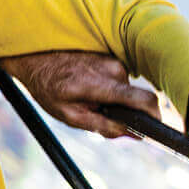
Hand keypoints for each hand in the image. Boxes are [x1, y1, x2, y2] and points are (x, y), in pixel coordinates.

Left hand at [0, 50, 159, 138]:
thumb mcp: (69, 115)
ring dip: (111, 98)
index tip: (155, 127)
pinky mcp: (110, 55)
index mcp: (101, 85)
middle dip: (122, 111)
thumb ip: (102, 126)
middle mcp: (112, 69)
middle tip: (96, 112)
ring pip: (124, 89)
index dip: (154, 117)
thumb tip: (131, 134)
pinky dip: (106, 87)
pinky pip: (117, 79)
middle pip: (133, 99)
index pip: (143, 100)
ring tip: (84, 96)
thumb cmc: (48, 88)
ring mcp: (112, 59)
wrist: (33, 56)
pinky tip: (85, 84)